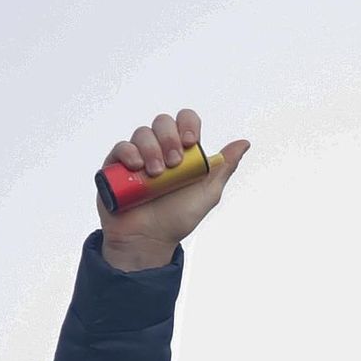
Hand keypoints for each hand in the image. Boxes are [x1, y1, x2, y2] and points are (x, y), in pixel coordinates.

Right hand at [97, 108, 248, 271]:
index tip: (190, 142)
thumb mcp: (207, 194)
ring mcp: (138, 156)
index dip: (187, 124)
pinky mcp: (117, 165)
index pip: (185, 121)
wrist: (149, 240)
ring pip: (142, 133)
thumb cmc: (177, 219)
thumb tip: (243, 144)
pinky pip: (121, 147)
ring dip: (152, 149)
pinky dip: (129, 153)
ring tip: (157, 174)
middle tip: (174, 164)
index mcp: (182, 152)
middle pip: (163, 122)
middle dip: (170, 138)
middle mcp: (160, 150)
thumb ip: (223, 168)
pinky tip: (137, 167)